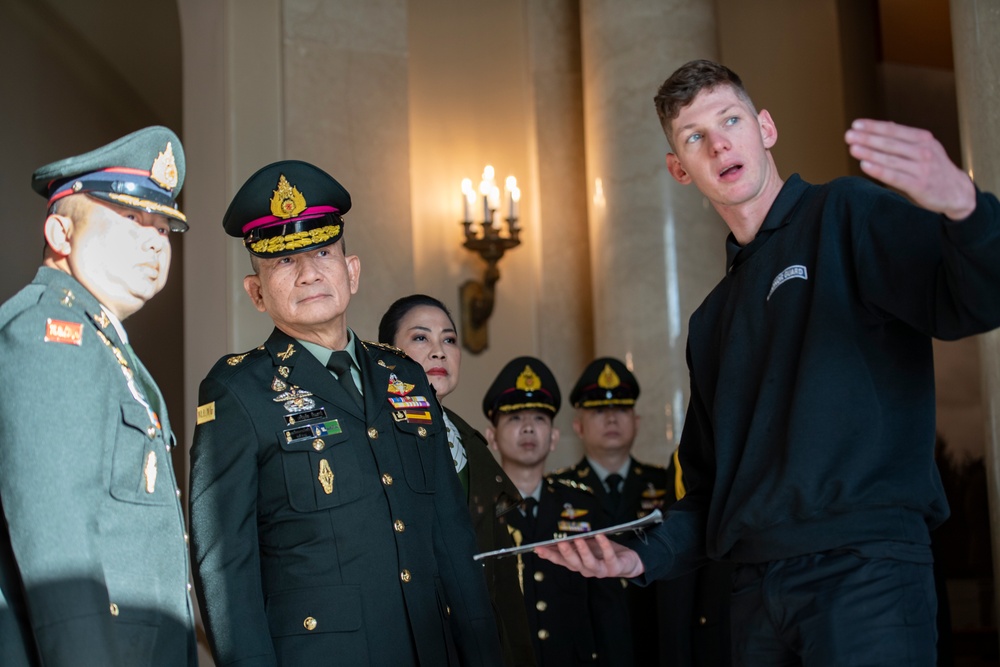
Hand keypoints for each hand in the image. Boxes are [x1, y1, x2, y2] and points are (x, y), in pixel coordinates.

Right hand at [534, 533, 644, 578]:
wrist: (627, 562)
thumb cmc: (603, 553)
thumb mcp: (586, 547)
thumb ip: (573, 545)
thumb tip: (556, 537)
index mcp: (578, 565)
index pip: (561, 561)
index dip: (550, 556)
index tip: (538, 548)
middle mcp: (587, 570)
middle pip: (574, 564)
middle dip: (566, 553)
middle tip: (560, 543)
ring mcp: (600, 570)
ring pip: (589, 563)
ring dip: (583, 551)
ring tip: (578, 539)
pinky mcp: (614, 567)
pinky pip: (609, 556)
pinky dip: (604, 546)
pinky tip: (600, 535)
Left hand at [845, 119, 975, 220]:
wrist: (957, 192)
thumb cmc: (934, 168)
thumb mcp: (925, 148)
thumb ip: (905, 139)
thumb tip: (884, 125)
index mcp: (923, 139)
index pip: (894, 130)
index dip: (874, 126)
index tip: (855, 124)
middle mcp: (924, 151)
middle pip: (891, 143)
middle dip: (868, 138)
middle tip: (848, 135)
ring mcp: (922, 168)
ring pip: (891, 159)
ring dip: (870, 153)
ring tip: (852, 148)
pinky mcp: (919, 185)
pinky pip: (895, 177)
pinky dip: (879, 171)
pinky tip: (864, 165)